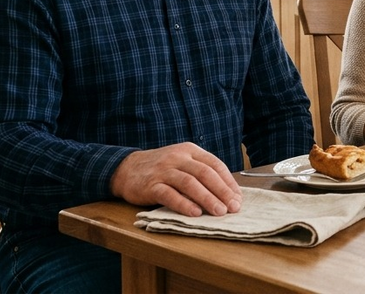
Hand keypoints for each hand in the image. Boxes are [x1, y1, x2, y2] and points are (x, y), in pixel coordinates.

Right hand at [110, 142, 241, 216]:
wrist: (127, 169)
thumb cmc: (162, 169)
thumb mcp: (183, 163)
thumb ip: (201, 173)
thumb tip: (227, 194)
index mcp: (190, 150)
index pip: (215, 165)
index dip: (229, 182)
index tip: (238, 198)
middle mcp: (178, 158)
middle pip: (205, 173)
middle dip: (222, 191)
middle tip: (233, 207)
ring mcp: (163, 170)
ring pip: (189, 183)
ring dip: (207, 198)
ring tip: (219, 212)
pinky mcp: (150, 185)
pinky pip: (169, 194)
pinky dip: (183, 204)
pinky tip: (195, 213)